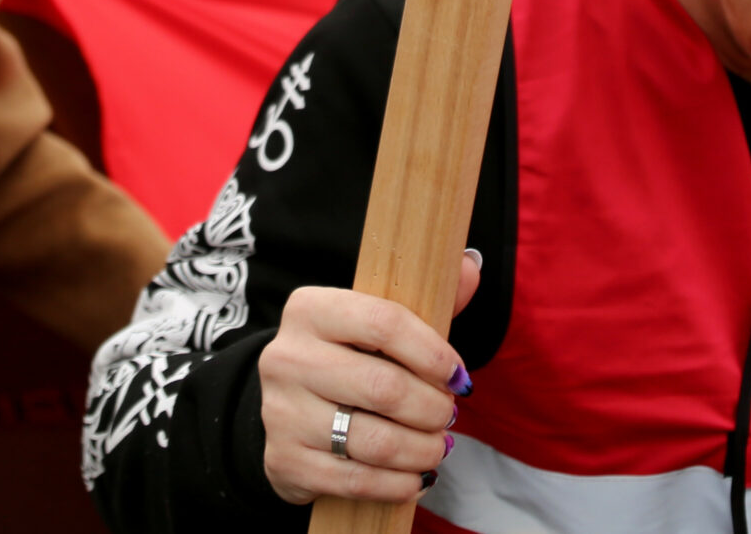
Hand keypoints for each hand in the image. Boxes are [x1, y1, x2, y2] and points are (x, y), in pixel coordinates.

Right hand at [259, 248, 482, 506]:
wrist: (290, 411)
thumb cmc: (349, 360)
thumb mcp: (376, 325)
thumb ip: (425, 301)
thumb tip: (469, 266)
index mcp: (310, 309)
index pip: (383, 322)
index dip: (432, 353)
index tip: (459, 376)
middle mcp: (287, 356)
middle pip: (383, 387)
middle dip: (432, 408)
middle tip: (448, 415)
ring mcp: (281, 412)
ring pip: (374, 441)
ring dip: (422, 450)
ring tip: (438, 447)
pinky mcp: (286, 460)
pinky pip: (356, 481)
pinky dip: (398, 484)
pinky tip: (415, 477)